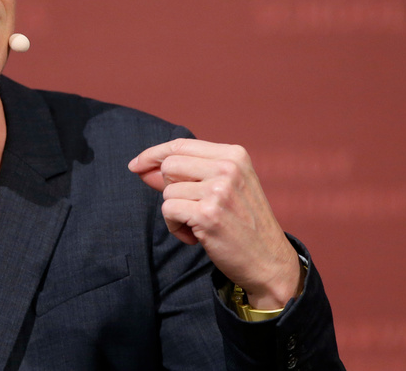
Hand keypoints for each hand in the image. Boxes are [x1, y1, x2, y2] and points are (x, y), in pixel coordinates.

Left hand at [129, 138, 301, 309]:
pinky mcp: (208, 214)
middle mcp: (228, 168)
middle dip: (169, 188)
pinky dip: (175, 227)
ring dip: (175, 213)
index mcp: (234, 155)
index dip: (153, 154)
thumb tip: (141, 167)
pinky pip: (168, 211)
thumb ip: (186, 174)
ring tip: (198, 225)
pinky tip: (196, 237)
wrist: (270, 261)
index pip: (180, 145)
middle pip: (169, 165)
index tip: (136, 165)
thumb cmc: (243, 224)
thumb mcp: (224, 188)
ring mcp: (218, 190)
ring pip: (167, 191)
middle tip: (191, 208)